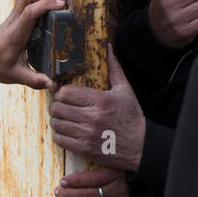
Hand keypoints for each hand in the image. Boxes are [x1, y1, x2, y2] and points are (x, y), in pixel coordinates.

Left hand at [0, 0, 65, 89]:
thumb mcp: (16, 76)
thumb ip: (34, 80)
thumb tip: (52, 84)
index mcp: (16, 33)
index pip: (29, 12)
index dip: (45, 5)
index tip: (61, 6)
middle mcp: (14, 20)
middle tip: (61, 4)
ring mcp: (14, 15)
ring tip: (55, 2)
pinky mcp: (16, 14)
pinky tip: (46, 4)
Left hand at [49, 46, 143, 170]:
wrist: (141, 146)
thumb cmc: (132, 117)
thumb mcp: (125, 90)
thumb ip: (114, 68)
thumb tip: (108, 47)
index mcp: (101, 100)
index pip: (66, 92)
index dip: (61, 91)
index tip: (63, 92)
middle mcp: (92, 117)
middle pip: (58, 107)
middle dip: (56, 104)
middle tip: (60, 104)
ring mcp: (87, 134)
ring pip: (56, 123)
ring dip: (56, 119)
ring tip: (62, 116)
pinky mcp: (85, 149)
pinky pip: (60, 140)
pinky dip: (59, 134)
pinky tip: (65, 130)